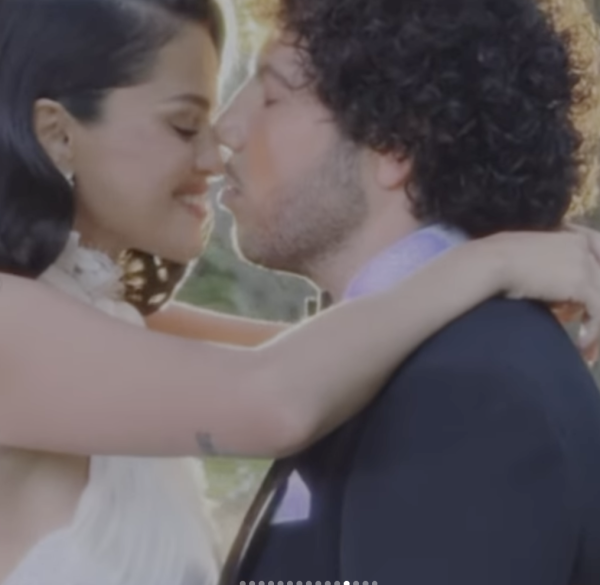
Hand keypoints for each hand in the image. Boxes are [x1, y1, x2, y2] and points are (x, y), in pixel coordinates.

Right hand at [485, 226, 599, 363]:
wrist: (492, 262)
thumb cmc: (497, 258)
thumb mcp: (527, 256)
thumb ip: (545, 267)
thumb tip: (549, 290)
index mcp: (571, 237)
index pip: (599, 250)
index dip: (597, 275)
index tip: (581, 303)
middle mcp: (583, 248)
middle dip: (598, 308)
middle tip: (591, 328)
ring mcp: (585, 265)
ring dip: (597, 326)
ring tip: (588, 349)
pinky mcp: (582, 285)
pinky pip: (598, 312)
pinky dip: (592, 332)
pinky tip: (580, 345)